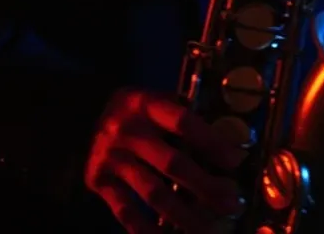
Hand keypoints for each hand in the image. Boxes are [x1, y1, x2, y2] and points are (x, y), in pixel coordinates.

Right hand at [83, 87, 245, 233]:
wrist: (87, 115)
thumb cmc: (138, 113)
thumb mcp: (156, 102)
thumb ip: (184, 119)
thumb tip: (230, 150)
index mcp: (144, 103)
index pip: (183, 122)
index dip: (211, 142)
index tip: (235, 160)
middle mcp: (125, 129)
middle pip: (172, 163)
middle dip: (206, 187)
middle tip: (231, 203)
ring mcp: (110, 157)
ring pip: (153, 193)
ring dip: (184, 215)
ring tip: (208, 229)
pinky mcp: (98, 180)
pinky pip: (126, 211)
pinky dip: (147, 229)